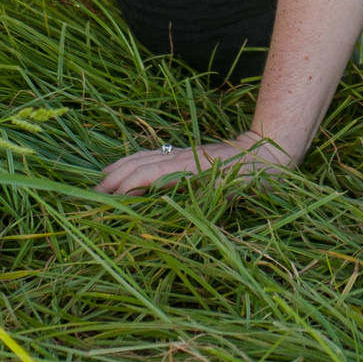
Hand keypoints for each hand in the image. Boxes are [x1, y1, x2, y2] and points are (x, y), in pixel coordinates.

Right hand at [96, 131, 295, 194]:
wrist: (270, 151)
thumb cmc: (254, 178)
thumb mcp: (230, 193)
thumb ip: (199, 201)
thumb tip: (167, 210)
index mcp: (187, 167)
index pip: (146, 175)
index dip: (124, 187)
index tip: (104, 200)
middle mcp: (180, 157)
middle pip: (139, 163)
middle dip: (114, 177)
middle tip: (92, 194)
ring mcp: (183, 153)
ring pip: (144, 156)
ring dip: (121, 167)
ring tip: (102, 180)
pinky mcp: (187, 154)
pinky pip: (154, 155)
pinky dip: (136, 161)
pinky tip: (130, 169)